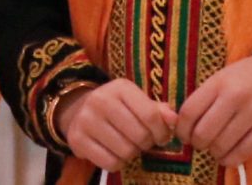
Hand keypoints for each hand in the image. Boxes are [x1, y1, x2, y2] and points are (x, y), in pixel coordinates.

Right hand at [56, 78, 176, 172]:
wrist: (78, 110)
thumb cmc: (117, 107)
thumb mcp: (136, 100)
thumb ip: (157, 110)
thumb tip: (174, 120)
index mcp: (120, 88)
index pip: (150, 115)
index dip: (162, 131)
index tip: (162, 137)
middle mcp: (101, 101)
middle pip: (139, 136)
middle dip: (147, 143)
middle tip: (143, 141)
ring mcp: (86, 120)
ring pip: (125, 151)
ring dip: (132, 153)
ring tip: (129, 145)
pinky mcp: (77, 140)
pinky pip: (110, 163)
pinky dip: (118, 163)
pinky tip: (115, 153)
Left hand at [178, 55, 251, 165]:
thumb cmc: (250, 75)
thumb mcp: (224, 76)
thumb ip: (204, 97)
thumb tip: (181, 124)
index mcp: (220, 82)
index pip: (189, 112)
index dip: (181, 129)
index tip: (184, 134)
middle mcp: (235, 97)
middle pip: (202, 134)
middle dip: (197, 144)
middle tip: (201, 142)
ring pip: (220, 147)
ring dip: (214, 152)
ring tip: (217, 146)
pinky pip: (240, 154)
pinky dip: (229, 159)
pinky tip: (229, 153)